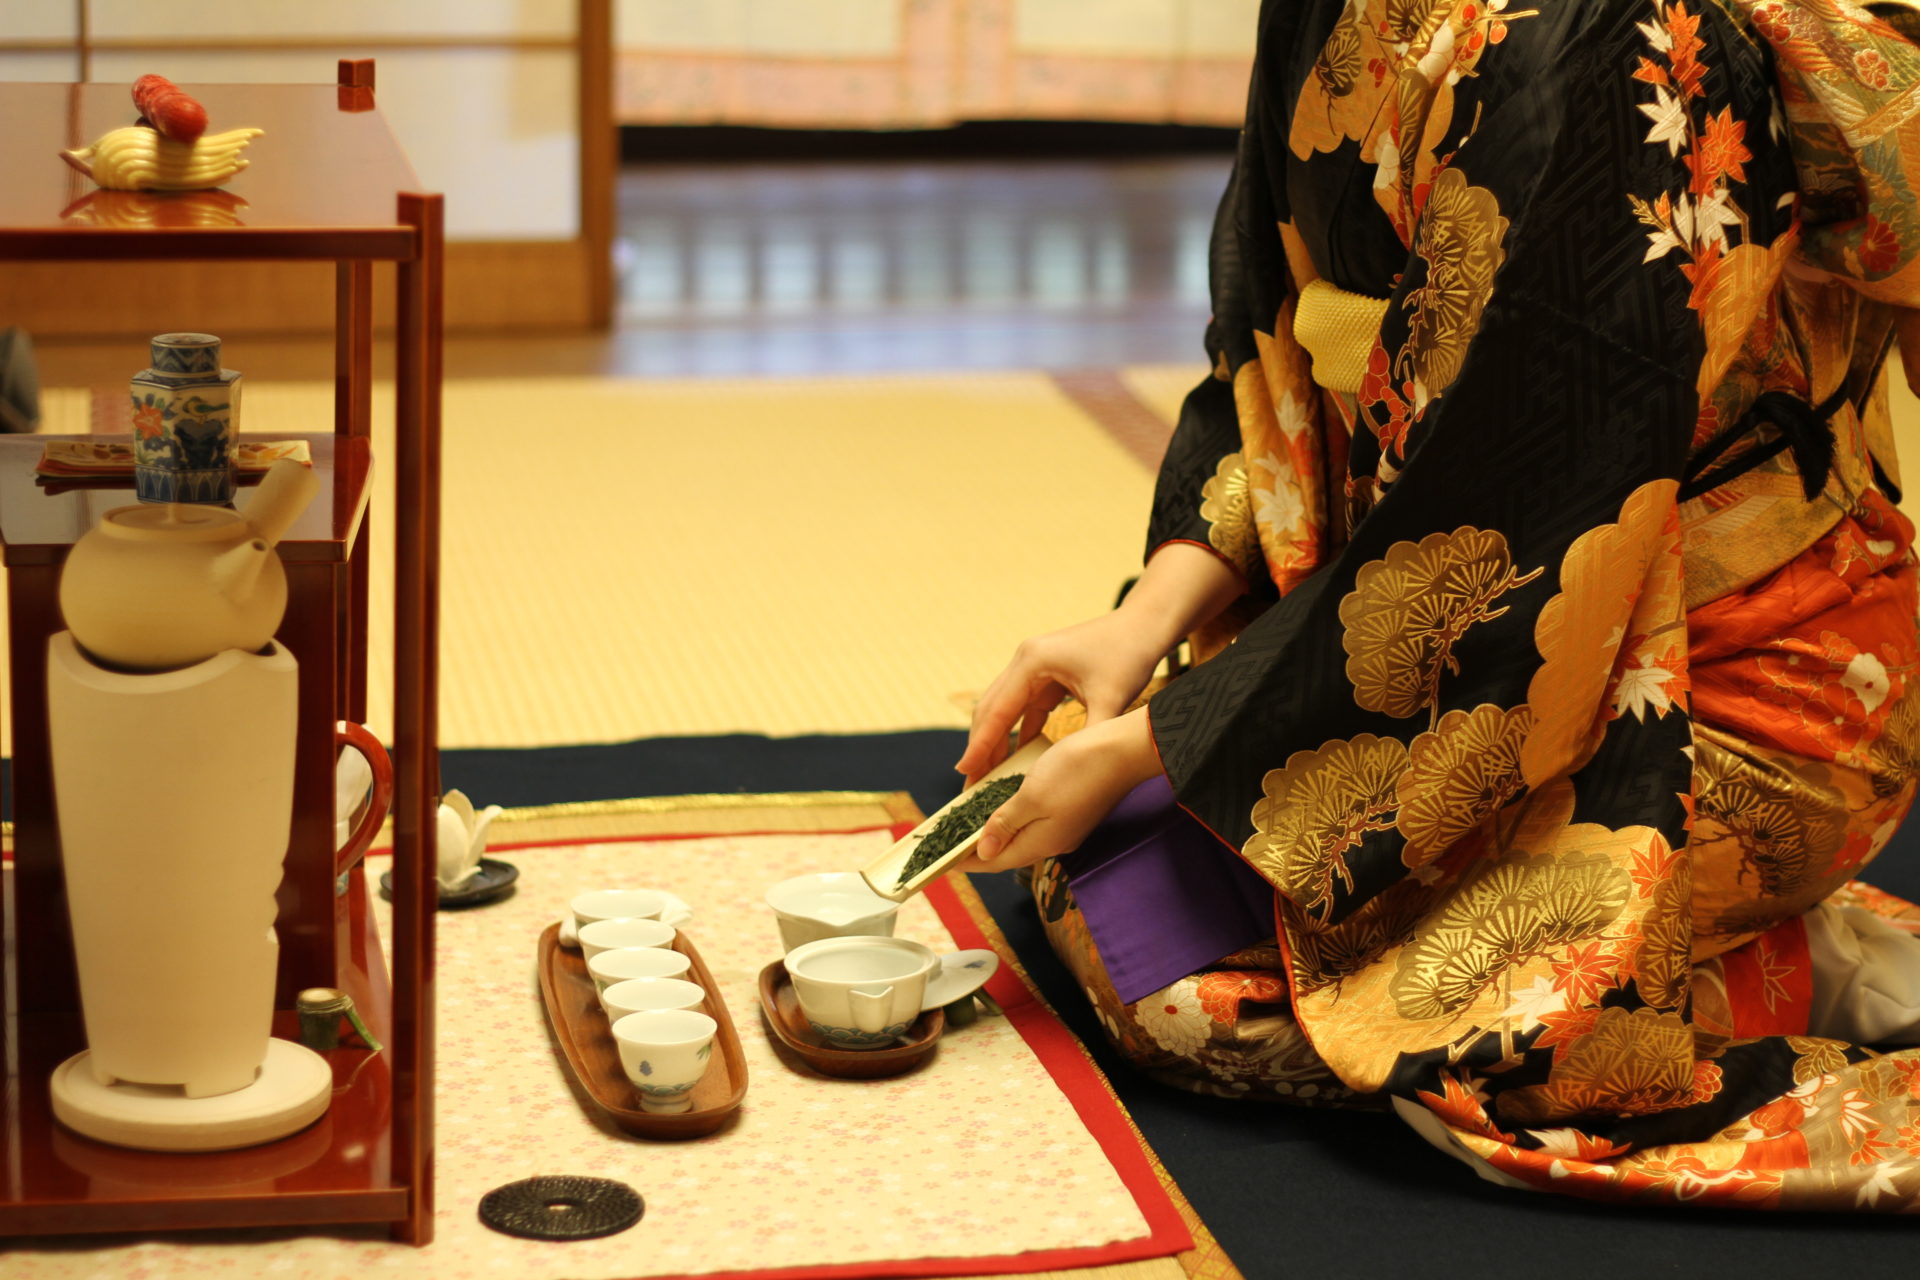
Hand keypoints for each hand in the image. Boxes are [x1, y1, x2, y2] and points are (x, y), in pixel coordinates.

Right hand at [955, 610, 1167, 786]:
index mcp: (1032, 662)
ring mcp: (1034, 666)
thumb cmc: (1129, 653)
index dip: (981, 744)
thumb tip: (1075, 774)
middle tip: (969, 782)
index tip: (964, 771)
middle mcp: (1025, 660)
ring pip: (1006, 709)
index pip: (998, 710)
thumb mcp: (1111, 699)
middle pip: (991, 708)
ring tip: (986, 775)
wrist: (1146, 624)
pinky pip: (1025, 707)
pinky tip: (1016, 757)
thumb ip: (1090, 735)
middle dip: (980, 746)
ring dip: (997, 740)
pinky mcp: (1047, 674)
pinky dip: (1019, 731)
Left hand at [955, 707, 1162, 873]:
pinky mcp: (1074, 808)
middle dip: (979, 846)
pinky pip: (1036, 818)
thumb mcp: (1032, 796)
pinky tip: (1005, 800)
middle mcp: (1055, 840)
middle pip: (1008, 850)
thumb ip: (1006, 823)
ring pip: (1022, 833)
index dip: (966, 862)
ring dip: (996, 828)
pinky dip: (1015, 813)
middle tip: (950, 840)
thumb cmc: (1078, 769)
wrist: (1125, 749)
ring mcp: (1067, 825)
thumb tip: (984, 851)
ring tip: (972, 819)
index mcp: (1042, 842)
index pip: (995, 861)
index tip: (942, 862)